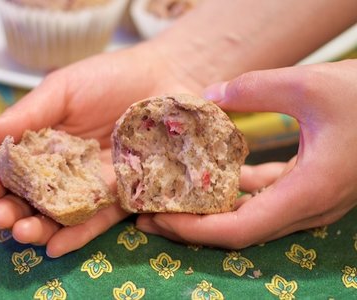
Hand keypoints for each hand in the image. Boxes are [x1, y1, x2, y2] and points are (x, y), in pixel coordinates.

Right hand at [0, 42, 197, 256]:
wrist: (162, 77)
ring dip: (42, 228)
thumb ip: (26, 116)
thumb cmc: (108, 79)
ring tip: (25, 233)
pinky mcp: (124, 194)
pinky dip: (80, 234)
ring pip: (64, 214)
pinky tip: (57, 246)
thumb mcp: (62, 91)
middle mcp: (68, 169)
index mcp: (47, 144)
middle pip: (36, 198)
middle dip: (14, 211)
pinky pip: (101, 219)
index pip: (15, 170)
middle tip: (1, 218)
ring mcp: (95, 184)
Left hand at [137, 59, 356, 247]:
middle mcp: (306, 208)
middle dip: (190, 227)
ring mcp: (308, 201)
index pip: (238, 230)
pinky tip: (213, 177)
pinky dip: (235, 192)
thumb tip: (208, 96)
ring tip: (171, 198)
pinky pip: (263, 197)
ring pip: (248, 218)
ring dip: (209, 211)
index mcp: (307, 193)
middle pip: (236, 232)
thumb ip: (254, 89)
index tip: (157, 219)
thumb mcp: (310, 85)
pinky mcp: (308, 187)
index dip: (193, 230)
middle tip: (148, 215)